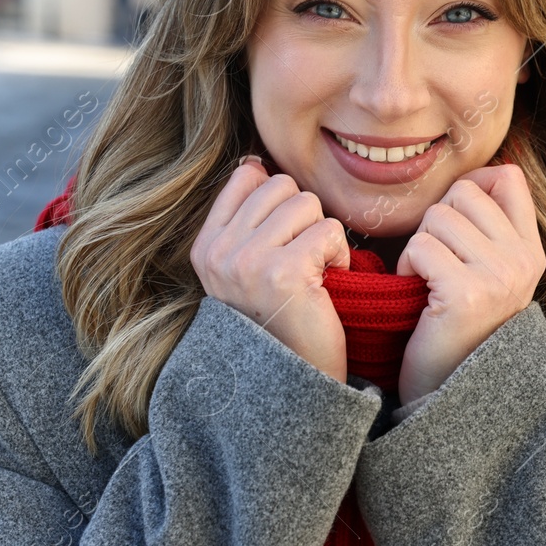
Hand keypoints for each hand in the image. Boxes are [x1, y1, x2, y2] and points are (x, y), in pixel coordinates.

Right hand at [191, 157, 350, 381]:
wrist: (296, 382)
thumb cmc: (283, 320)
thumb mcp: (247, 268)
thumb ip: (247, 218)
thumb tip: (255, 163)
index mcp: (205, 247)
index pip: (246, 178)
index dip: (278, 202)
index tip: (283, 241)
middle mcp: (219, 252)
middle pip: (280, 186)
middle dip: (304, 219)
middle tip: (303, 262)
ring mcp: (247, 261)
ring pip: (307, 203)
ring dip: (323, 237)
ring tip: (315, 274)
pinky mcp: (283, 272)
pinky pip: (328, 230)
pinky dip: (340, 257)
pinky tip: (328, 287)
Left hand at [395, 165, 544, 404]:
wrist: (447, 393)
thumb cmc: (455, 325)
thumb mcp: (489, 272)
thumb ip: (489, 227)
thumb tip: (480, 173)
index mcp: (532, 251)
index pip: (510, 178)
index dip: (473, 188)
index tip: (456, 225)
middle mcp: (523, 261)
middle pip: (464, 192)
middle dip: (437, 221)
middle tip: (437, 263)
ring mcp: (499, 277)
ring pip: (437, 217)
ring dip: (418, 246)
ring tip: (427, 281)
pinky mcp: (466, 294)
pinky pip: (420, 247)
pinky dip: (406, 268)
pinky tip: (417, 294)